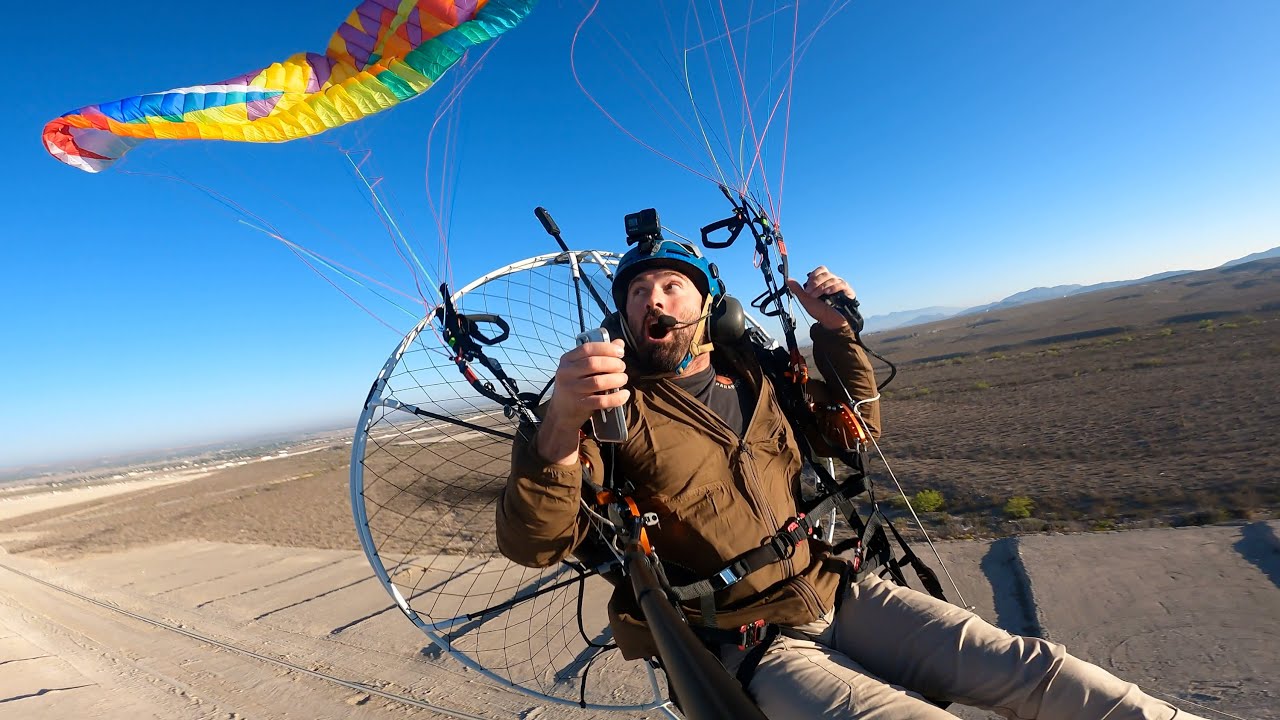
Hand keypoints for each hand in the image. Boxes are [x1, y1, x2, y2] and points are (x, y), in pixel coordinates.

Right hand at [538, 338, 629, 463]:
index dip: (606, 348)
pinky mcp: (579, 405)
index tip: (620, 352)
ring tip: (623, 379)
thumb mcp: (580, 368)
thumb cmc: (575, 385)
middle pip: (593, 364)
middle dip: (613, 364)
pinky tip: (624, 394)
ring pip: (598, 382)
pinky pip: (601, 401)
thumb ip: (599, 354)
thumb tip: (619, 343)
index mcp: (567, 360)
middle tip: (622, 367)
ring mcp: (571, 390)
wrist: (560, 412)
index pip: (587, 348)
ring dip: (616, 379)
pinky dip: (616, 398)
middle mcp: (566, 373)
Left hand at [786, 266, 854, 329]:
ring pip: (832, 278)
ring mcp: (840, 285)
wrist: (829, 322)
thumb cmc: (819, 311)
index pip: (820, 270)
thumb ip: (797, 289)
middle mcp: (832, 281)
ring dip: (822, 287)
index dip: (813, 276)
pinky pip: (841, 284)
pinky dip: (833, 287)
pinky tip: (828, 293)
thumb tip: (788, 280)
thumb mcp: (806, 300)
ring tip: (817, 296)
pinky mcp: (848, 291)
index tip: (808, 286)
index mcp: (823, 281)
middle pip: (825, 273)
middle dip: (816, 282)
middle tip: (810, 292)